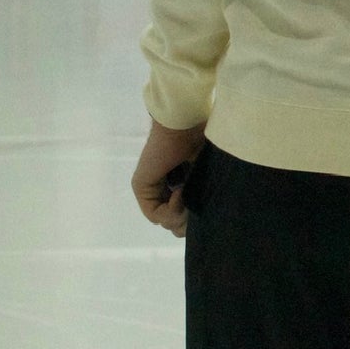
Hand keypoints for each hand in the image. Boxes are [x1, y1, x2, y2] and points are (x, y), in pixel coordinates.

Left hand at [130, 119, 205, 237]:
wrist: (186, 124)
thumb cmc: (204, 140)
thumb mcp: (208, 176)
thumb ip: (204, 197)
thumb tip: (202, 224)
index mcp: (181, 181)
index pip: (185, 215)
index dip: (197, 218)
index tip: (207, 204)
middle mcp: (164, 186)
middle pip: (175, 223)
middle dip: (188, 221)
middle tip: (197, 206)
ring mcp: (150, 188)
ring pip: (165, 222)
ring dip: (181, 215)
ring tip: (188, 194)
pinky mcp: (141, 187)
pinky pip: (155, 215)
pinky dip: (171, 209)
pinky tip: (180, 191)